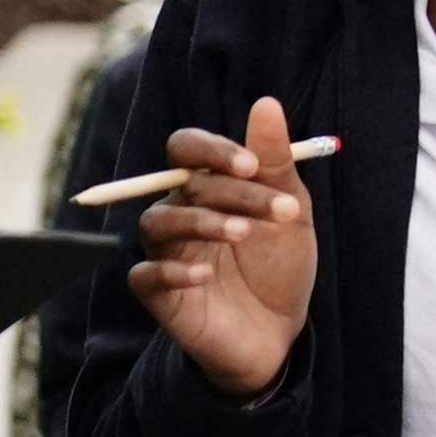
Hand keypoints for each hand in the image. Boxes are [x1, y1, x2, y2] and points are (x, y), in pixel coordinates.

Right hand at [122, 93, 316, 398]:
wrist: (280, 332)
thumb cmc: (279, 266)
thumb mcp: (290, 214)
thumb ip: (275, 164)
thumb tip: (267, 104)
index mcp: (205, 187)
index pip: (186, 148)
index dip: (212, 149)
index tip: (251, 165)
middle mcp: (177, 212)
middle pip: (183, 184)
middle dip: (233, 193)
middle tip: (281, 212)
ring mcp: (163, 251)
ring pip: (157, 223)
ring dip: (201, 223)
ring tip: (244, 233)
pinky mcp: (156, 292)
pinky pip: (145, 274)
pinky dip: (173, 271)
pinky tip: (206, 275)